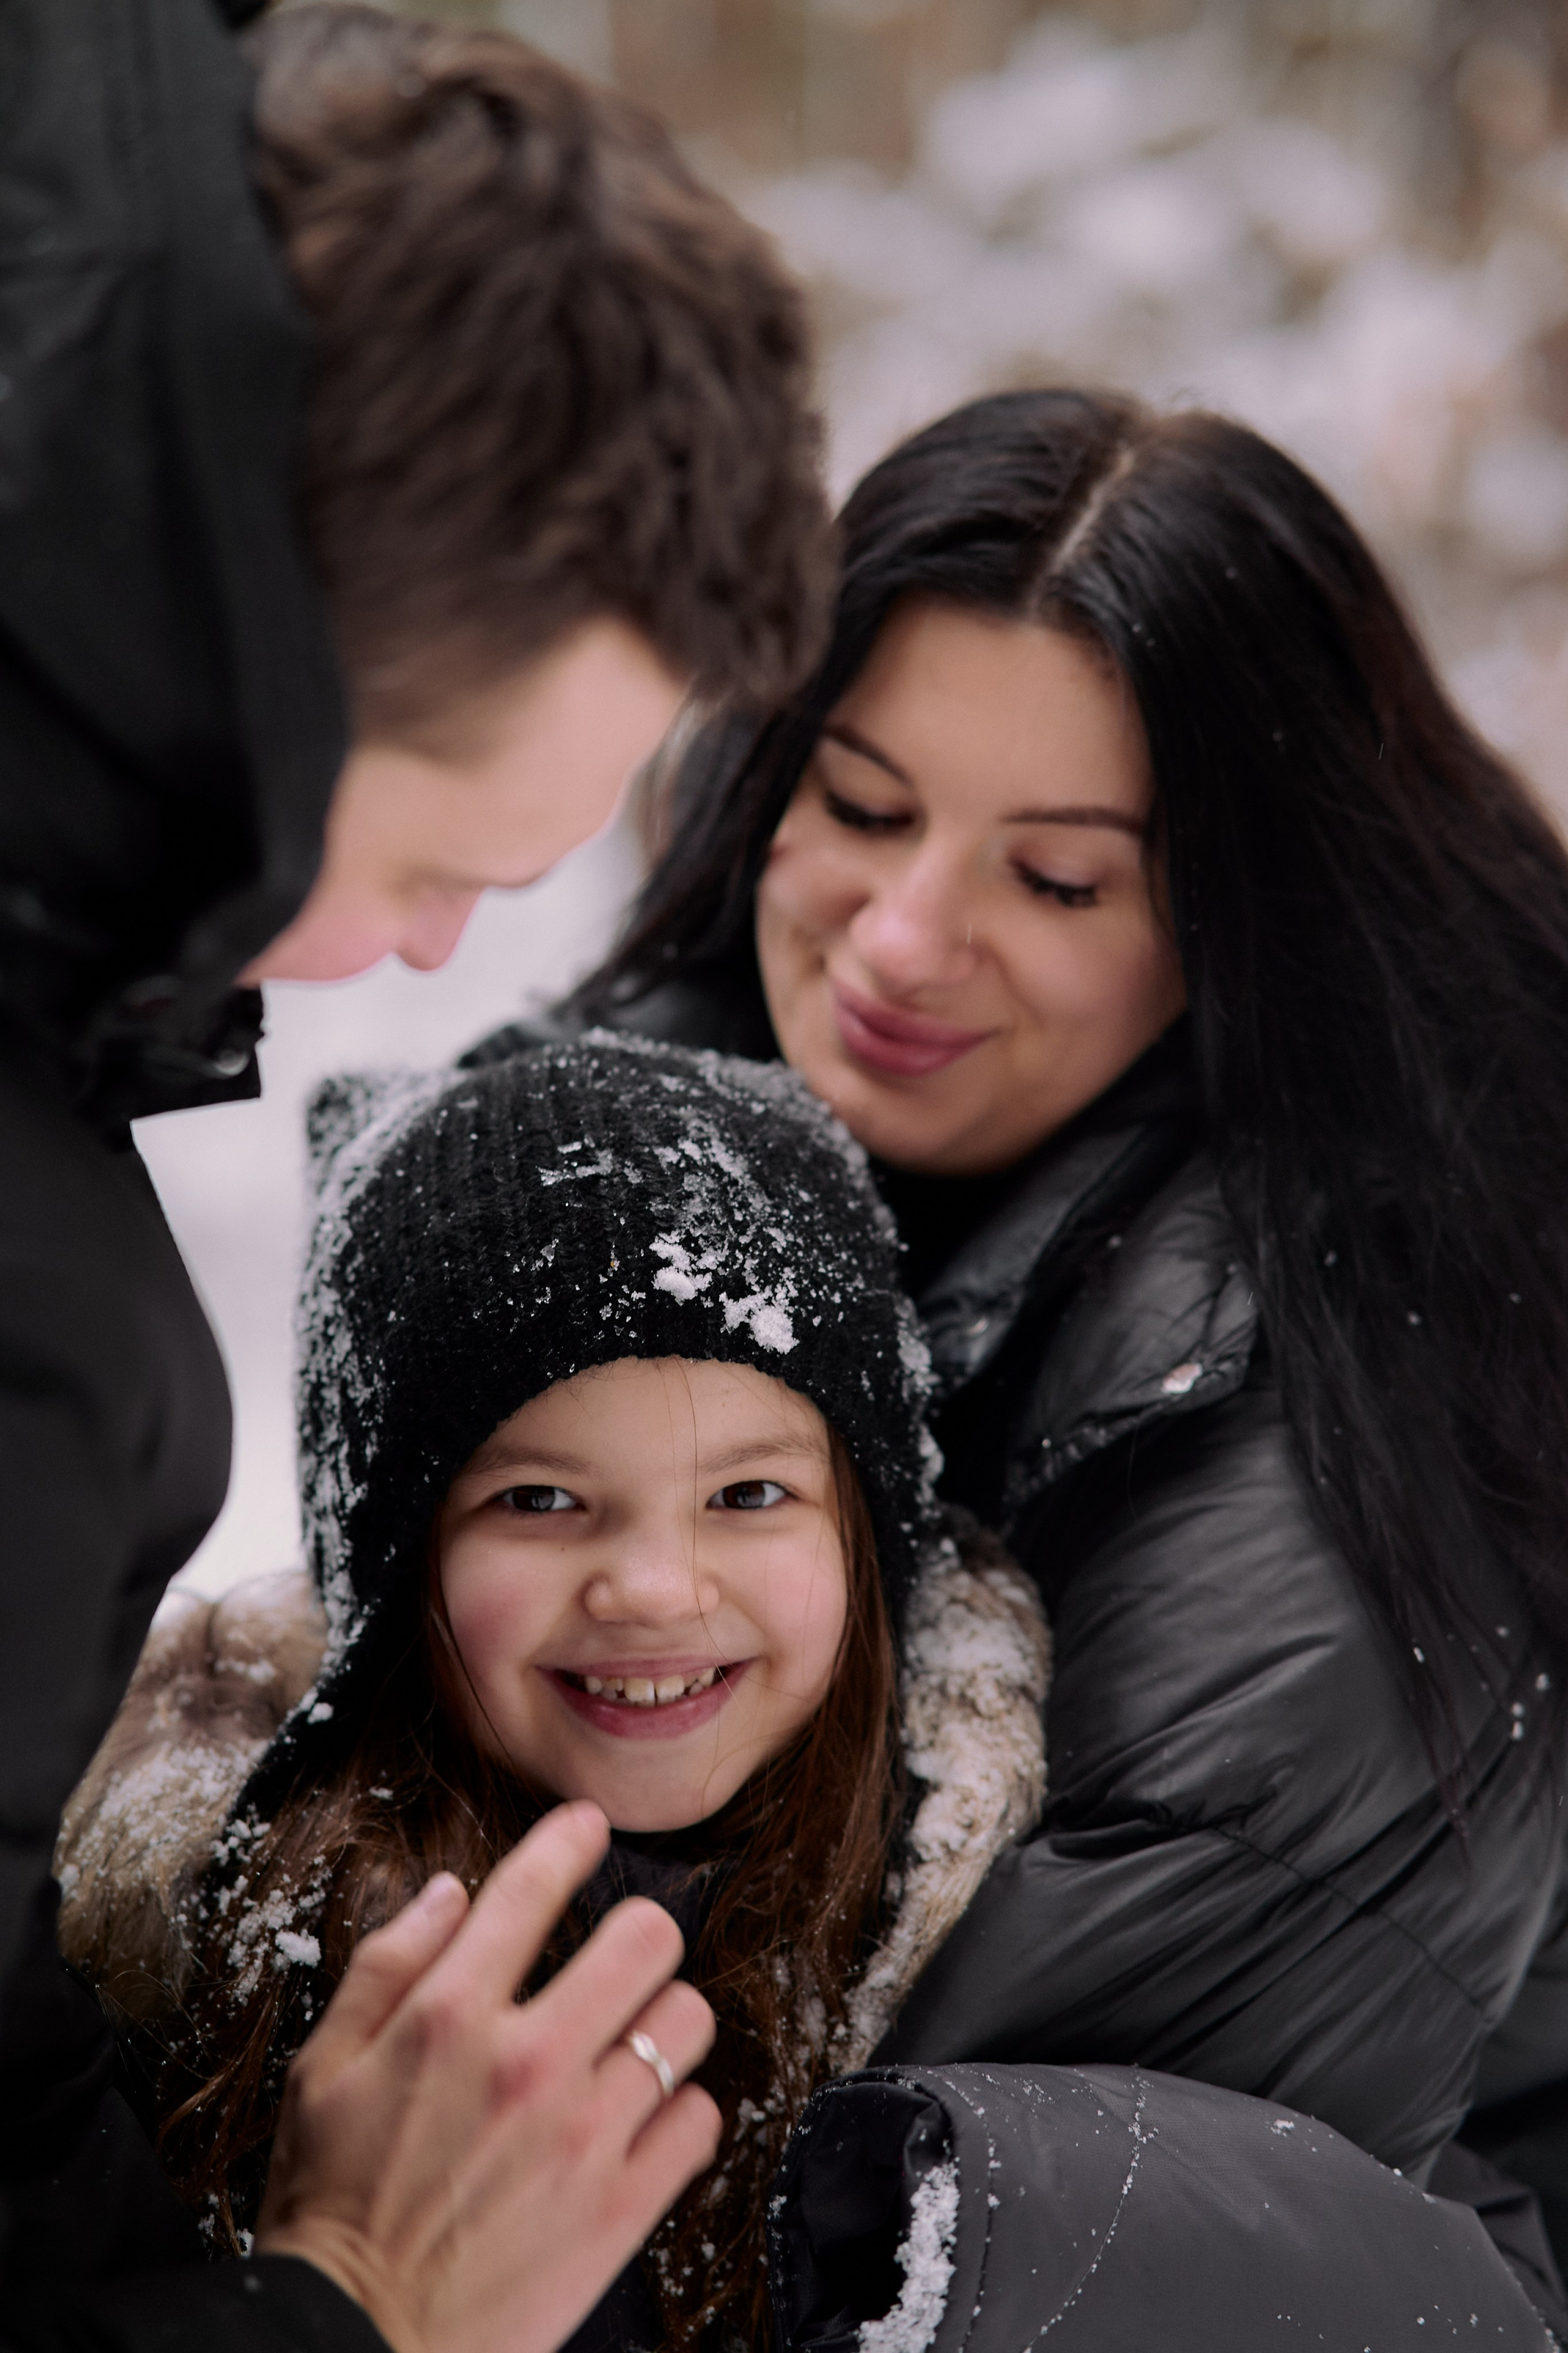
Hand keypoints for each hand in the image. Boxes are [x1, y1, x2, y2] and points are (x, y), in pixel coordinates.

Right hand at [255, 1800, 718, 2352]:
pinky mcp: (619, 2210)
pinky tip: (638, 2119)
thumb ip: (389, 1965)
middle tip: (615, 1959)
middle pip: (646, 1940)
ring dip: (661, 2023)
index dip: (569, 1840)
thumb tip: (452, 1892)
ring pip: (686, 2023)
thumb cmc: (332, 2204)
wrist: (350, 2340)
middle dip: (634, 1935)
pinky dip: (678, 2112)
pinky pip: (699, 2120)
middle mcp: (526, 2064)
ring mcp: (582, 2138)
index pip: (533, 1889)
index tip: (586, 1828)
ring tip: (626, 2045)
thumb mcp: (324, 2068)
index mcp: (448, 2019)